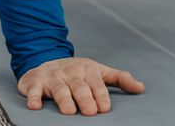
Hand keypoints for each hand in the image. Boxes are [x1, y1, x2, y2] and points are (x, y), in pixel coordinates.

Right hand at [17, 56, 144, 115]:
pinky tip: (35, 106)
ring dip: (64, 99)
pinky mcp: (35, 81)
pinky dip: (33, 97)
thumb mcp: (100, 71)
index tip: (105, 108)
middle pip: (79, 87)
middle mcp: (71, 72)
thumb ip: (120, 79)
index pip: (96, 83)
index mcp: (88, 70)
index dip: (100, 95)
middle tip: (90, 112)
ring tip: (69, 111)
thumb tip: (141, 88)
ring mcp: (53, 76)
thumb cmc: (78, 72)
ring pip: (59, 88)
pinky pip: (33, 90)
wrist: (46, 61)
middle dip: (85, 99)